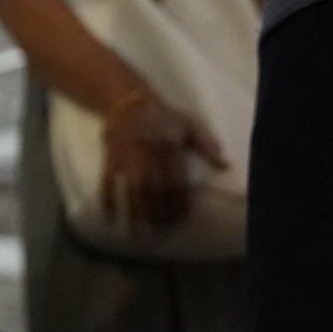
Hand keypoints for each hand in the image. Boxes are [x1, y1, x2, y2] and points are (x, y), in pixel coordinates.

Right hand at [100, 90, 226, 233]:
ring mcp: (128, 155)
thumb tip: (225, 166)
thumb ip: (208, 145)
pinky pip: (107, 180)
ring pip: (133, 188)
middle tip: (161, 230)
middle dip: (158, 213)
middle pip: (155, 189)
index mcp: (171, 146)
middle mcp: (149, 151)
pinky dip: (107, 199)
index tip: (179, 220)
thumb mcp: (190, 125)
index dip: (179, 204)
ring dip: (137, 212)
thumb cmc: (163, 116)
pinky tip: (110, 216)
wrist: (128, 100)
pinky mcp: (111, 156)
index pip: (176, 182)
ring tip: (140, 231)